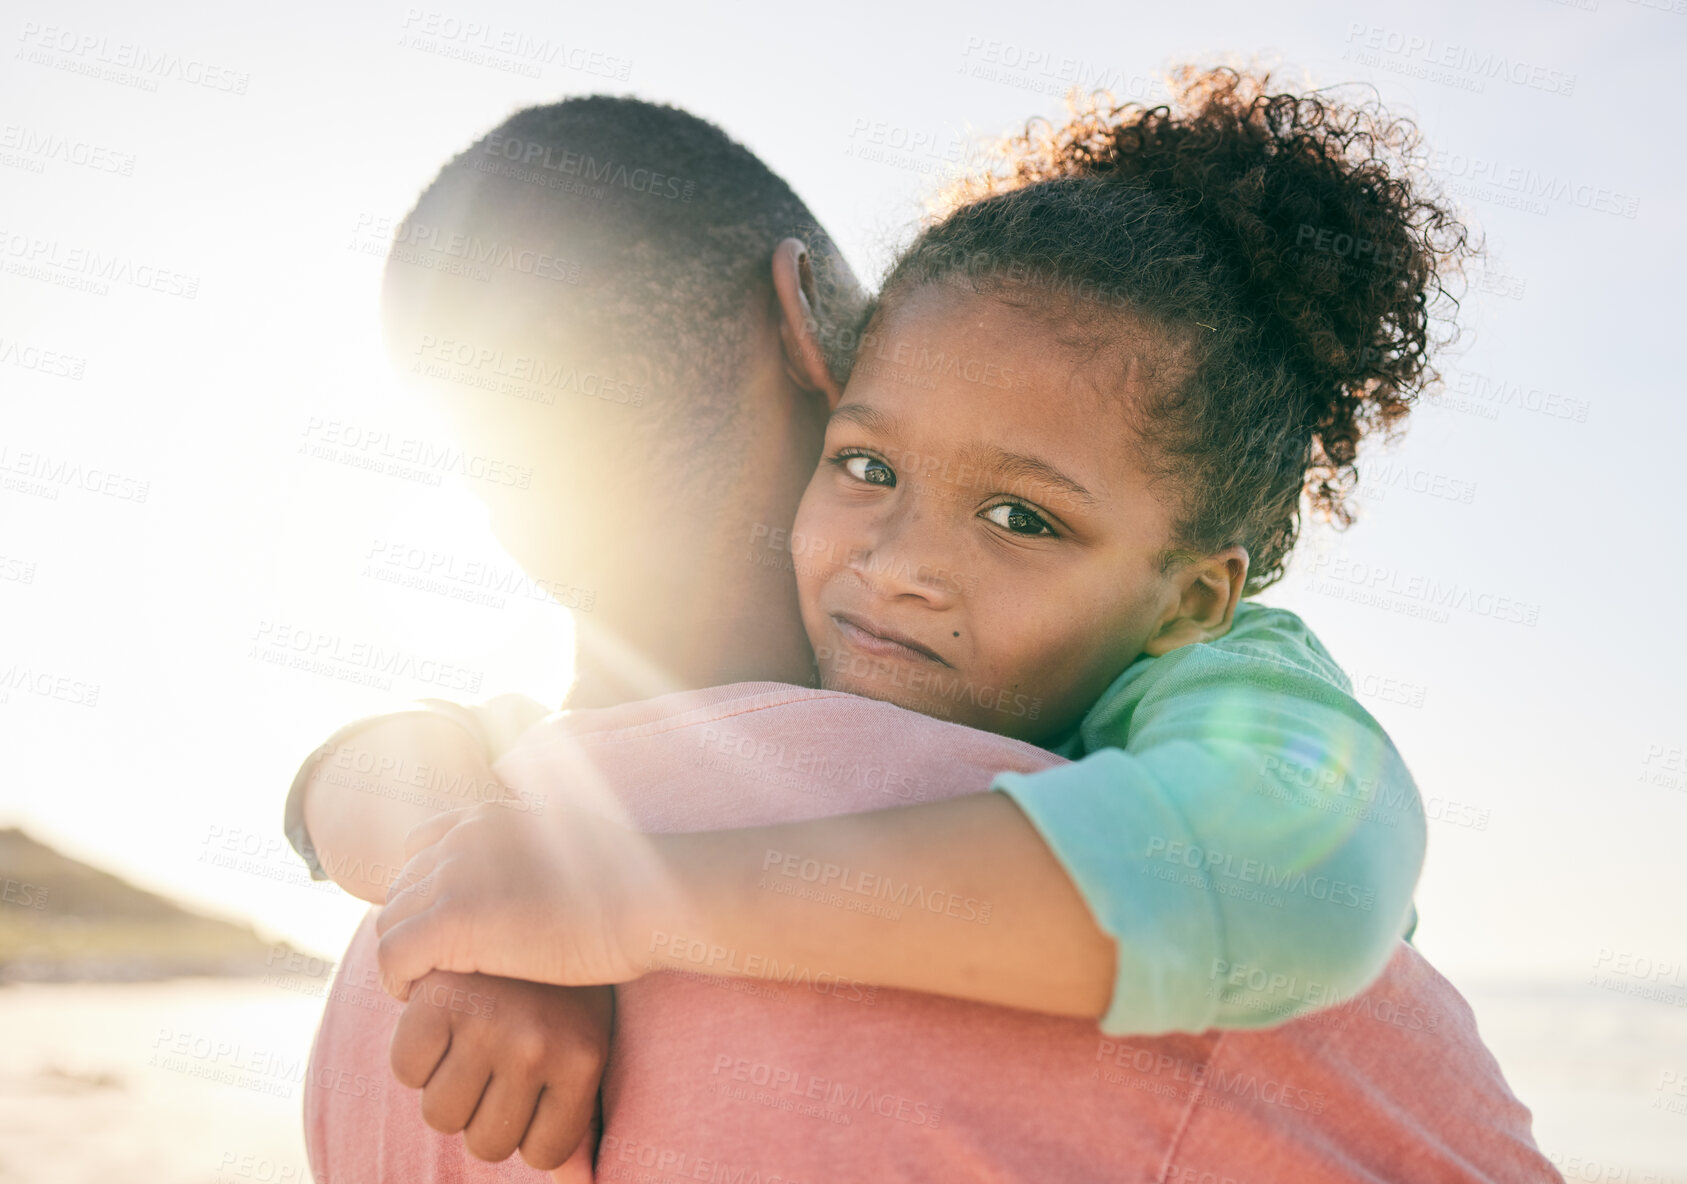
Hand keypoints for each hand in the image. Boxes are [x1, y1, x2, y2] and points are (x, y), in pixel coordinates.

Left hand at [376, 800, 682, 994]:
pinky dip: (396, 980)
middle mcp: (463, 836)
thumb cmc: (631, 884)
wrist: (649, 898)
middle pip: (401, 888)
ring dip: (400, 958)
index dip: (423, 895)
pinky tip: (420, 999)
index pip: (420, 849)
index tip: (441, 933)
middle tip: (428, 970)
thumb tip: (539, 875)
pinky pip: (392, 955)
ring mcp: (455, 876)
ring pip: (390, 922)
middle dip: (410, 929)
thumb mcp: (573, 846)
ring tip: (424, 988)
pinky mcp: (454, 922)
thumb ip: (536, 851)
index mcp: (489, 815)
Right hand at [389, 969, 611, 1170]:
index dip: (531, 1128)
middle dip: (485, 1112)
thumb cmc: (561, 992)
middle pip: (485, 1143)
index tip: (538, 1087)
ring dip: (447, 1090)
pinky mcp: (438, 998)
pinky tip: (440, 1023)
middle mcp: (538, 1044)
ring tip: (468, 1046)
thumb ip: (577, 1125)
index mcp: (583, 1059)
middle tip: (497, 1064)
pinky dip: (415, 1055)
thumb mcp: (585, 1048)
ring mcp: (487, 1022)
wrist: (537, 898)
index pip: (541, 1155)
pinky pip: (405, 1069)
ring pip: (440, 1115)